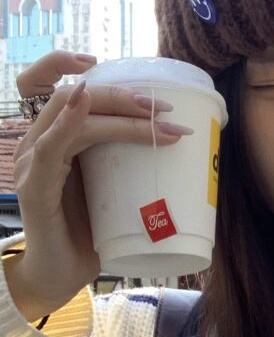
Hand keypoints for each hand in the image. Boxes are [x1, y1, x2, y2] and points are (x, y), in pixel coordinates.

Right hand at [10, 51, 184, 315]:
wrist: (61, 275)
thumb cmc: (89, 232)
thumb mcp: (110, 188)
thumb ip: (126, 163)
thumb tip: (179, 143)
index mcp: (53, 139)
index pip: (47, 85)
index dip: (63, 62)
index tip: (105, 60)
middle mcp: (38, 144)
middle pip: (72, 95)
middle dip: (122, 95)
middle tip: (165, 107)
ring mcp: (32, 164)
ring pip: (71, 115)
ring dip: (117, 112)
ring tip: (156, 118)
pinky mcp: (35, 188)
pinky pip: (49, 147)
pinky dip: (68, 122)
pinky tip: (84, 108)